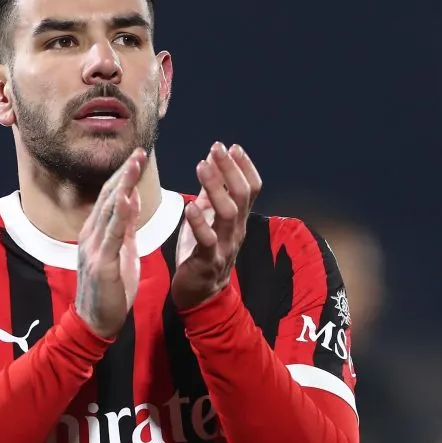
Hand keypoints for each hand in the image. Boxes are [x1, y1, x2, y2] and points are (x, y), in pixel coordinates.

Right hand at [75, 148, 146, 337]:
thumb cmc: (110, 290)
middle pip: (109, 197)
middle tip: (139, 151)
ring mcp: (93, 248)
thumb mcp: (121, 251)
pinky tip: (126, 198)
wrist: (96, 323)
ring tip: (134, 165)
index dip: (124, 175)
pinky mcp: (100, 263)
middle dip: (124, 173)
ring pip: (109, 210)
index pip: (111, 196)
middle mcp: (91, 235)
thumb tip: (132, 197)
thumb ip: (126, 225)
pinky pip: (112, 235)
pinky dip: (119, 215)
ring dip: (122, 185)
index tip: (138, 155)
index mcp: (96, 232)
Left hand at [172, 142, 262, 310]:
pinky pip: (207, 240)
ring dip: (215, 186)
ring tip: (202, 166)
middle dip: (230, 169)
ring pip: (227, 212)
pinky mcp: (207, 261)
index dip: (245, 167)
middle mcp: (236, 231)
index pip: (252, 189)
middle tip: (216, 148)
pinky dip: (199, 222)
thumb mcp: (207, 220)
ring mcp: (224, 246)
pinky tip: (190, 206)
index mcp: (237, 220)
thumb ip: (210, 196)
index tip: (231, 147)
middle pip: (242, 196)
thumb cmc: (201, 254)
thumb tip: (210, 164)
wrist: (199, 295)